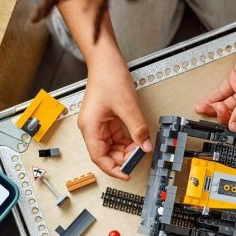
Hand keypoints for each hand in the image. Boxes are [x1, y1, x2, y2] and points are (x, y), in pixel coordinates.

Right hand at [77, 63, 151, 179]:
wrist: (105, 61)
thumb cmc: (109, 77)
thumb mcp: (127, 106)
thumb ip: (137, 129)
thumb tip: (146, 146)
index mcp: (90, 127)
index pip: (99, 158)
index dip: (113, 169)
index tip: (127, 174)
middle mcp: (91, 128)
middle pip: (105, 154)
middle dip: (122, 158)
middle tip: (139, 157)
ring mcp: (98, 124)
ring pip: (111, 146)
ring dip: (125, 149)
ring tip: (140, 147)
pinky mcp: (105, 120)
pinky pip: (115, 137)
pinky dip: (126, 140)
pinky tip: (137, 139)